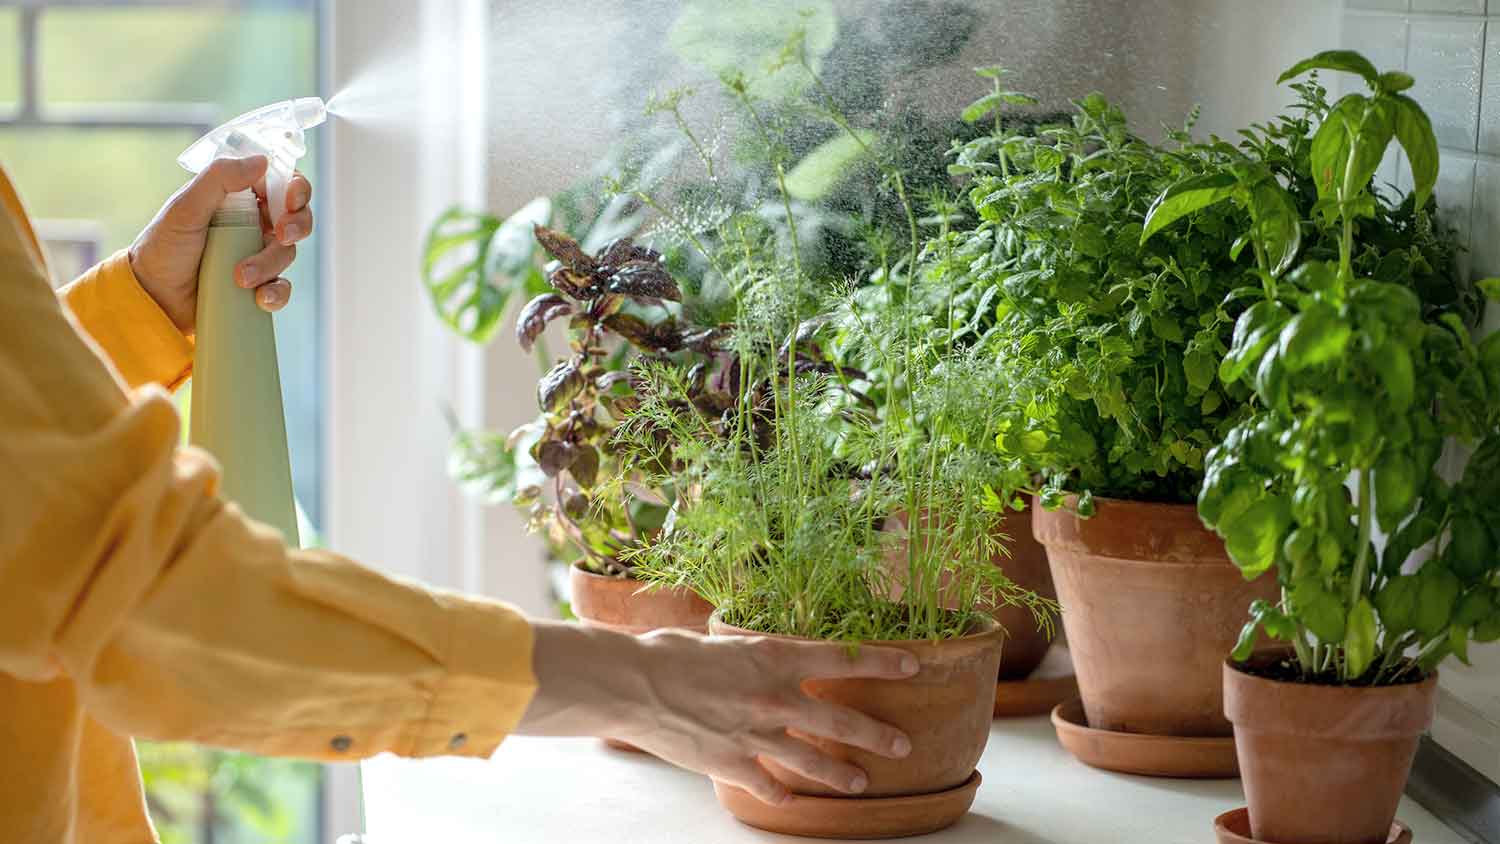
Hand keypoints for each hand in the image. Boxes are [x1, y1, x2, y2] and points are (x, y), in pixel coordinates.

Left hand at [129, 155, 314, 332]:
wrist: (152, 298)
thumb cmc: (162, 248)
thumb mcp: (185, 208)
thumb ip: (218, 179)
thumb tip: (261, 161)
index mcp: (238, 198)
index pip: (281, 183)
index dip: (296, 189)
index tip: (291, 201)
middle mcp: (253, 223)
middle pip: (296, 217)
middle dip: (297, 225)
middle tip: (282, 236)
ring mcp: (258, 255)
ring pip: (287, 254)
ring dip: (269, 265)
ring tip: (239, 278)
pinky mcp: (259, 285)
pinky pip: (282, 288)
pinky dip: (276, 294)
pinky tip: (259, 298)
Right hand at [517, 621, 916, 804]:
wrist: (633, 686)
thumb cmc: (668, 653)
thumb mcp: (721, 640)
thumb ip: (752, 654)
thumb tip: (764, 654)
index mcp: (775, 657)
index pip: (844, 658)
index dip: (883, 661)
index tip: (914, 665)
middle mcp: (776, 698)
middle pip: (842, 721)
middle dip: (878, 735)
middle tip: (903, 745)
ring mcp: (757, 736)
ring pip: (814, 761)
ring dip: (842, 774)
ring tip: (862, 783)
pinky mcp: (733, 765)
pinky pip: (769, 786)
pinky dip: (783, 794)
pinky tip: (793, 800)